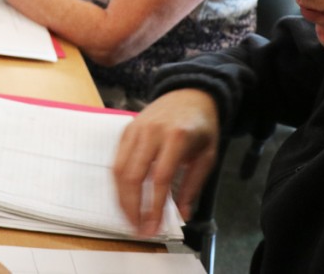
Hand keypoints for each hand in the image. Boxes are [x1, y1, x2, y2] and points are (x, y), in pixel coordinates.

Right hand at [112, 89, 219, 236]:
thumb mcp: (207, 156)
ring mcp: (134, 130)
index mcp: (175, 138)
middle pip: (132, 175)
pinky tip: (125, 198)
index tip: (152, 227)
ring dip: (121, 198)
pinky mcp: (125, 131)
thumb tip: (182, 214)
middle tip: (137, 229)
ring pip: (118, 169)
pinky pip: (116, 161)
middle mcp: (150, 133)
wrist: (187, 94)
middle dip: (132, 207)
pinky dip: (118, 183)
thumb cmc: (200, 127)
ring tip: (129, 218)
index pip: (159, 178)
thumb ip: (193, 185)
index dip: (153, 206)